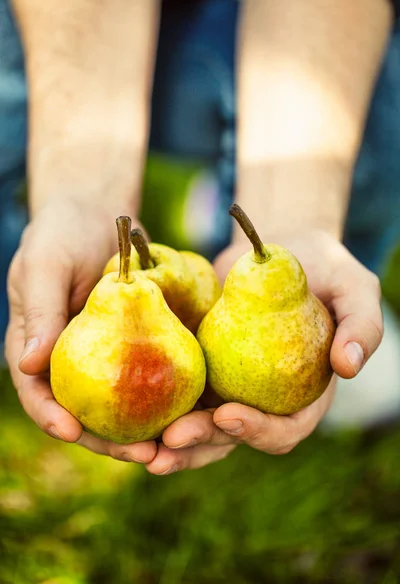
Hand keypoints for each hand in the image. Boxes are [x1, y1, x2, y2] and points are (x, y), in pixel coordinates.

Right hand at [5, 196, 156, 464]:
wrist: (100, 219)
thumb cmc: (63, 235)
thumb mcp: (46, 265)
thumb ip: (40, 310)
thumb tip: (29, 364)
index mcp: (38, 351)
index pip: (38, 395)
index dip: (52, 419)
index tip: (72, 432)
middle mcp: (72, 364)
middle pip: (86, 416)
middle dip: (110, 442)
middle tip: (144, 455)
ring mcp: (105, 361)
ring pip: (122, 409)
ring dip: (146, 432)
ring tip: (175, 446)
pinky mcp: (137, 351)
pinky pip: (151, 379)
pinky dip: (169, 400)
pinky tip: (194, 412)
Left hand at [145, 231, 382, 474]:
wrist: (276, 248)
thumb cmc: (321, 268)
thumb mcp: (353, 288)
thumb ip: (361, 326)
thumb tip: (348, 367)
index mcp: (303, 395)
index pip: (284, 428)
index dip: (259, 431)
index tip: (229, 413)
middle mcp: (264, 400)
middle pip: (233, 438)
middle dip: (203, 445)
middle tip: (171, 439)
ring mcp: (231, 387)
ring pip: (200, 428)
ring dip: (173, 444)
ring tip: (141, 449)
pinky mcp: (203, 369)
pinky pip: (179, 395)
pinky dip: (156, 408)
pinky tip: (130, 414)